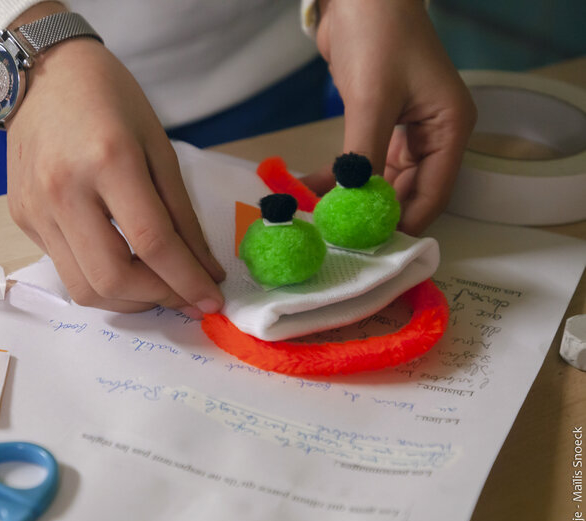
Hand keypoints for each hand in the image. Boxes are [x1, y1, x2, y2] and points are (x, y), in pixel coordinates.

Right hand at [5, 11, 224, 316]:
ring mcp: (36, 209)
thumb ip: (182, 214)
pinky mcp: (22, 219)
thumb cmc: (110, 99)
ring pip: (83, 288)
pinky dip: (99, 276)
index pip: (152, 242)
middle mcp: (64, 191)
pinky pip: (65, 267)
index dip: (188, 280)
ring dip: (127, 300)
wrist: (43, 73)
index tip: (212, 301)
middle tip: (183, 295)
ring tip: (154, 284)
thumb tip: (204, 271)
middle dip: (156, 299)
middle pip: (112, 279)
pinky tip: (119, 257)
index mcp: (108, 161)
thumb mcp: (159, 146)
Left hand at [313, 0, 476, 234]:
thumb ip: (364, 155)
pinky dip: (338, 177)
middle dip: (374, 215)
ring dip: (352, 199)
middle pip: (408, 191)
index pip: (434, 193)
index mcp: (449, 128)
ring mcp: (404, 129)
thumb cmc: (378, 35)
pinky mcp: (377, 122)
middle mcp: (432, 133)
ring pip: (380, 180)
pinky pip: (360, 161)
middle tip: (340, 240)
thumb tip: (352, 206)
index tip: (371, 247)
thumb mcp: (372, 100)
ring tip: (320, 221)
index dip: (404, 223)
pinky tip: (310, 192)